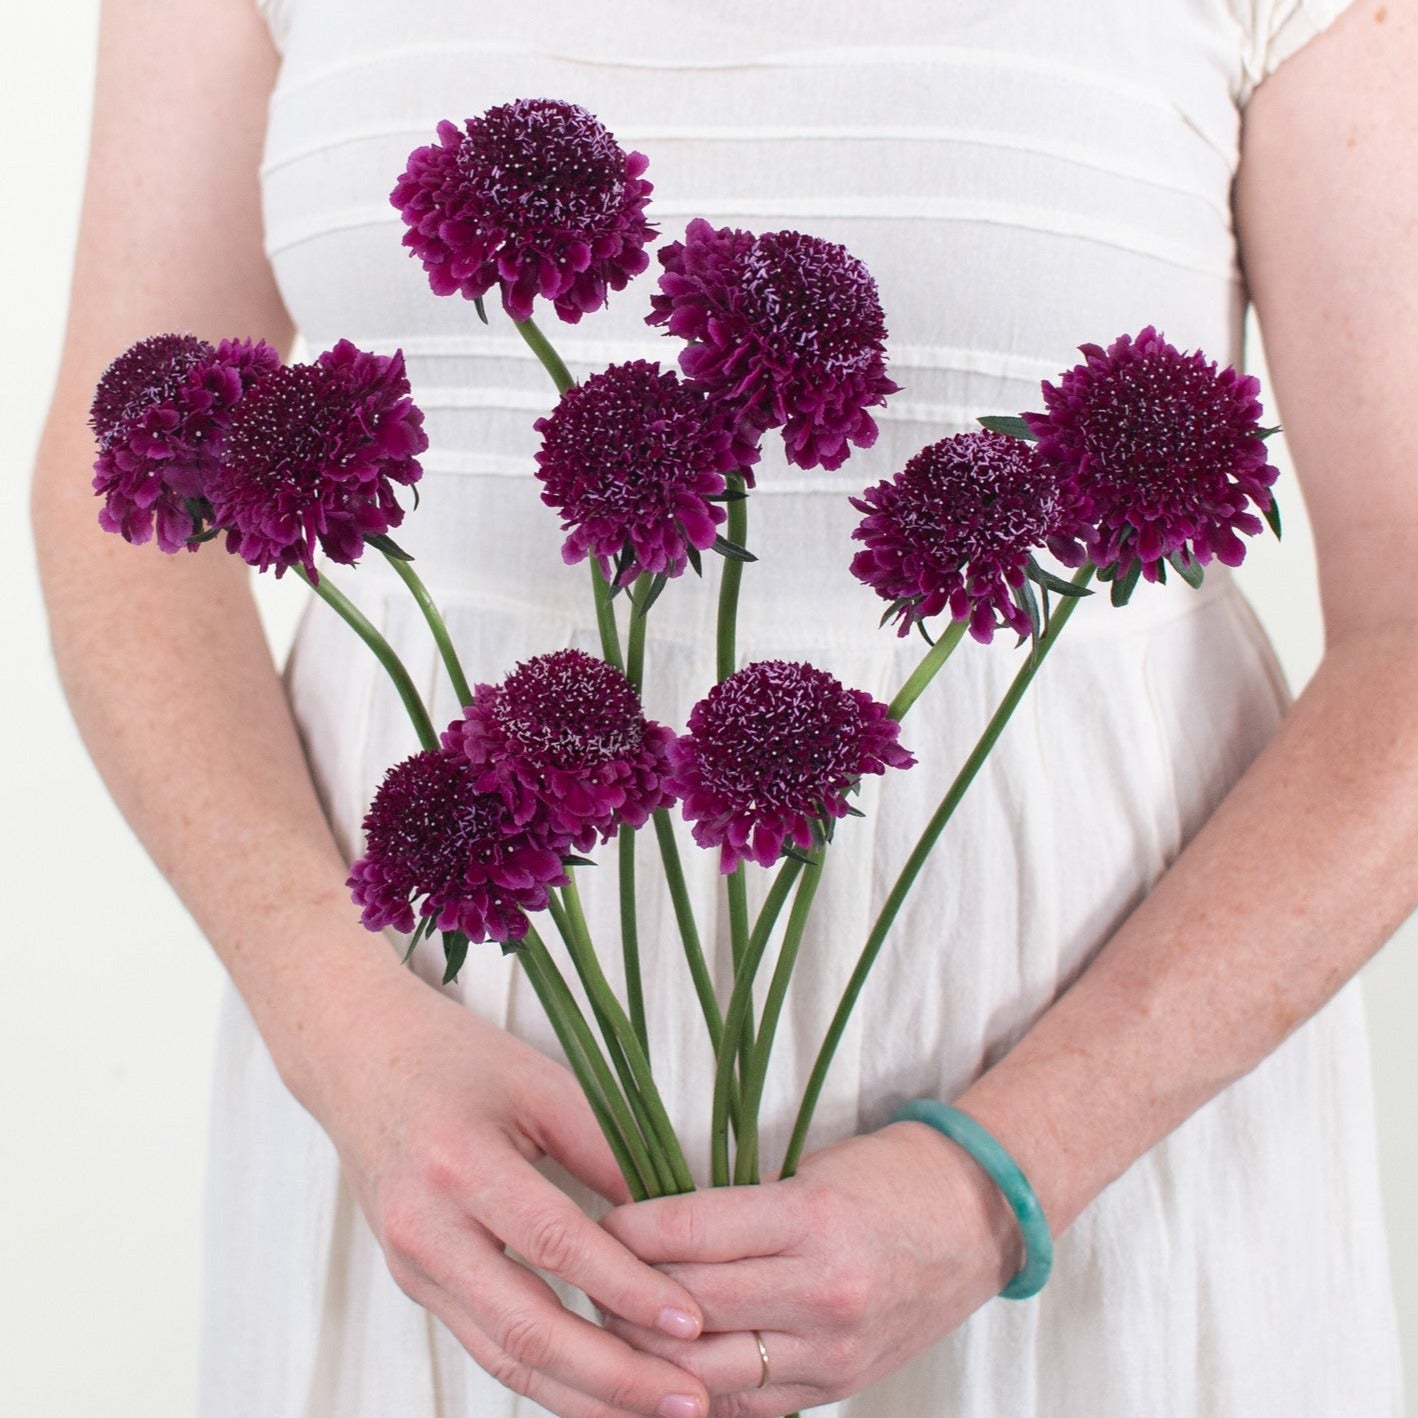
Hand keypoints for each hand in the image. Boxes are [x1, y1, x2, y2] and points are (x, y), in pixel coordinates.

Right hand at [306, 967, 712, 1417]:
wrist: (360, 1059)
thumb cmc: (455, 1059)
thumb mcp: (539, 1082)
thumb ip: (605, 1148)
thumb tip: (677, 1217)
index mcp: (458, 1164)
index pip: (556, 1244)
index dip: (627, 1289)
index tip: (691, 1320)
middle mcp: (426, 1229)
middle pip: (526, 1328)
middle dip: (614, 1376)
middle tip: (689, 1397)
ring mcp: (414, 1268)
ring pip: (505, 1358)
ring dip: (586, 1397)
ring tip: (658, 1411)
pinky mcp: (418, 1287)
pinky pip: (488, 1347)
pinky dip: (550, 1378)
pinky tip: (603, 1391)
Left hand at [600, 1122, 1022, 1416]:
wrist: (977, 1218)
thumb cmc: (888, 1178)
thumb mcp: (810, 1172)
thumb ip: (734, 1210)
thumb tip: (647, 1231)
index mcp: (812, 1219)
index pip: (689, 1232)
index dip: (629, 1229)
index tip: (596, 1221)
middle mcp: (821, 1292)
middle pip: (688, 1306)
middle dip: (625, 1293)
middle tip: (590, 1272)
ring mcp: (831, 1352)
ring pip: (706, 1370)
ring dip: (649, 1352)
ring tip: (614, 1323)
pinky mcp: (836, 1388)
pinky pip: (747, 1408)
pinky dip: (698, 1390)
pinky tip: (665, 1370)